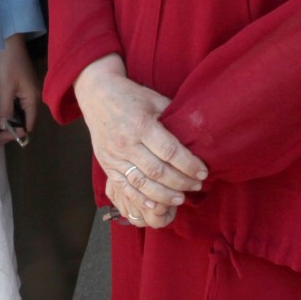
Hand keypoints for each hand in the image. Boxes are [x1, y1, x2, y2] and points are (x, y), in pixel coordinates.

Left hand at [0, 34, 38, 144]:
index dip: (16, 134)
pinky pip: (13, 103)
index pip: (28, 125)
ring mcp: (25, 91)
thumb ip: (5, 109)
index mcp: (32, 99)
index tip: (1, 139)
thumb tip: (4, 128)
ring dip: (7, 119)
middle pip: (23, 120)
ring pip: (17, 112)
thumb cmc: (8, 63)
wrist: (7, 40)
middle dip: (10, 129)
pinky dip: (6, 110)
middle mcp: (31, 97)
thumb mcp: (5, 87)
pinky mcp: (18, 86)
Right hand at [73, 55, 207, 216]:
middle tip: (197, 186)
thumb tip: (197, 135)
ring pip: (142, 184)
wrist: (97, 94)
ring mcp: (114, 156)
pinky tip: (156, 205)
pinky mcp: (107, 165)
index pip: (170, 151)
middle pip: (158, 171)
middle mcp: (126, 143)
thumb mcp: (154, 100)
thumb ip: (173, 118)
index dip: (189, 165)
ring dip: (164, 195)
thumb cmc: (130, 96)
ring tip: (181, 199)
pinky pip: (124, 187)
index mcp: (141, 124)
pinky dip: (140, 200)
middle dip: (181, 182)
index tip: (203, 172)